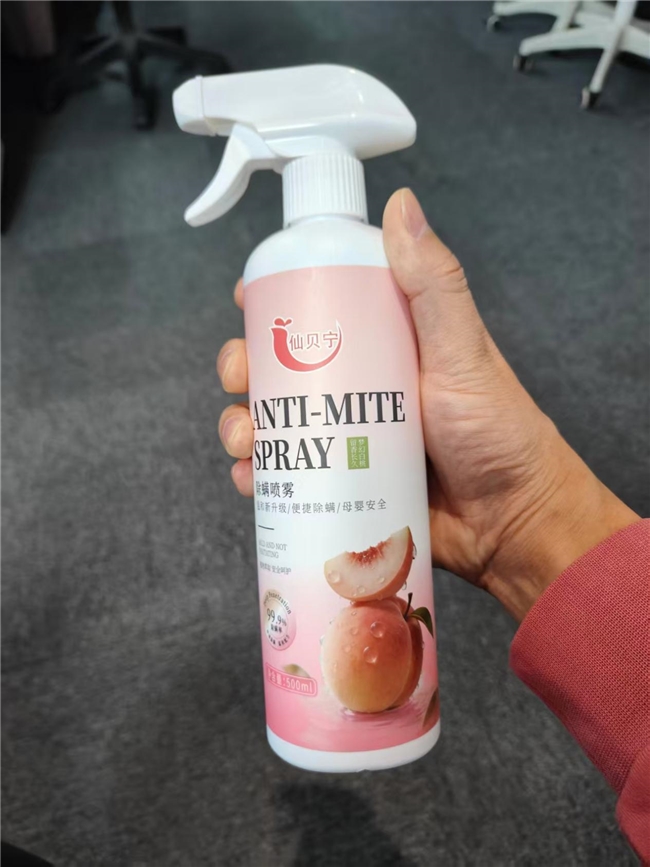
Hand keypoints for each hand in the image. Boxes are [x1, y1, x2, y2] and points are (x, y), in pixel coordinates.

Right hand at [217, 189, 637, 620]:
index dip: (275, 299)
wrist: (511, 522)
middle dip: (244, 368)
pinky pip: (287, 478)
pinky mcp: (341, 485)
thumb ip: (434, 283)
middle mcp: (356, 385)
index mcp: (382, 342)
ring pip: (274, 422)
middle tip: (240, 379)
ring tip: (246, 440)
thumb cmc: (497, 431)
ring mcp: (345, 438)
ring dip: (242, 425)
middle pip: (279, 366)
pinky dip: (258, 477)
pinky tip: (251, 479)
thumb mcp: (463, 351)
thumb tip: (401, 204)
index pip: (316, 308)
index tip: (249, 298)